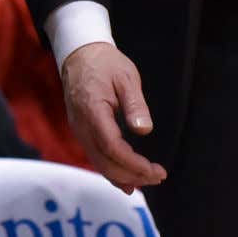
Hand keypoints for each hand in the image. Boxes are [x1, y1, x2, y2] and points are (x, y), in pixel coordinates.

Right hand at [59, 42, 167, 191]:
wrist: (80, 55)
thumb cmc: (105, 63)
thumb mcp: (126, 77)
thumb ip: (135, 104)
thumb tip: (144, 131)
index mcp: (93, 112)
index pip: (113, 148)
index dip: (134, 164)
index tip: (155, 170)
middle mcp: (82, 127)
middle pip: (105, 162)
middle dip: (132, 175)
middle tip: (158, 177)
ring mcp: (79, 131)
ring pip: (99, 163)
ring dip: (123, 176)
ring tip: (147, 180)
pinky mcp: (82, 132)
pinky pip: (95, 157)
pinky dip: (111, 171)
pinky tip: (126, 181)